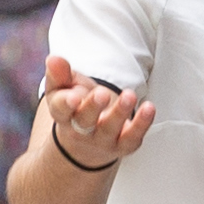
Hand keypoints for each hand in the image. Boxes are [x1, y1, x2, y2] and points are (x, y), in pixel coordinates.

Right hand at [39, 56, 154, 168]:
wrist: (86, 145)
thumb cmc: (75, 109)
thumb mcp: (62, 90)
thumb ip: (59, 74)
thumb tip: (54, 59)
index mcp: (63, 114)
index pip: (61, 109)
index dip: (66, 103)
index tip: (74, 97)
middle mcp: (81, 130)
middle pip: (85, 120)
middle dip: (93, 106)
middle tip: (102, 93)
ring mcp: (103, 140)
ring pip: (110, 129)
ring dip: (120, 112)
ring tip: (129, 95)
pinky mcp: (123, 145)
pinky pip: (133, 137)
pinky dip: (142, 123)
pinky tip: (149, 107)